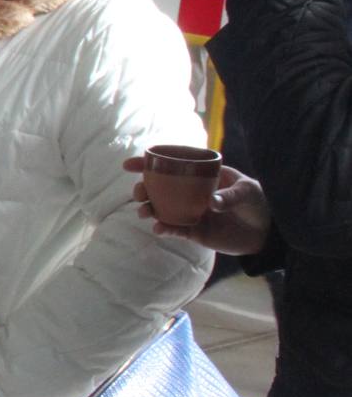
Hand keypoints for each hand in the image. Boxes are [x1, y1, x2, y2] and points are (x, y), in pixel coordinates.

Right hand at [124, 156, 271, 254]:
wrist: (268, 232)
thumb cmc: (259, 202)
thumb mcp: (248, 191)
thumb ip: (230, 196)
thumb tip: (211, 204)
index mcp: (201, 175)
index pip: (172, 165)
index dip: (147, 163)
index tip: (128, 165)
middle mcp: (191, 192)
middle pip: (159, 188)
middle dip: (143, 189)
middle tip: (140, 194)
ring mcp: (191, 211)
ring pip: (162, 209)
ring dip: (149, 209)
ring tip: (145, 212)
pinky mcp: (194, 231)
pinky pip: (174, 229)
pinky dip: (164, 229)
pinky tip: (159, 228)